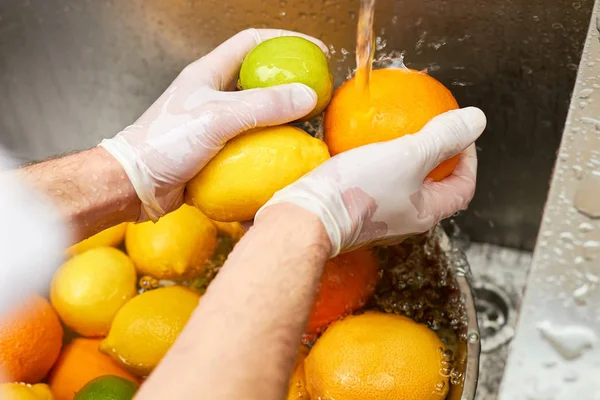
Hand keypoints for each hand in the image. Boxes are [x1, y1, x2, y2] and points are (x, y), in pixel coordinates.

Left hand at [100, 29, 326, 220]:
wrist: (135, 185)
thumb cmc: (165, 144)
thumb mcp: (217, 118)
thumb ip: (262, 106)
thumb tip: (307, 95)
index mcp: (209, 73)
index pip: (252, 42)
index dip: (286, 41)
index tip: (314, 51)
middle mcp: (213, 94)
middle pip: (259, 77)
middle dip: (289, 81)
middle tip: (317, 93)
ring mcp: (214, 123)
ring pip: (257, 112)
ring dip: (281, 117)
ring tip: (308, 126)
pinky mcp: (215, 150)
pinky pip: (250, 142)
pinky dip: (269, 146)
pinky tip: (285, 156)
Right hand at [256, 107, 485, 255]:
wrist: (306, 215)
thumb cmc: (359, 190)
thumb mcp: (408, 156)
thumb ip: (443, 137)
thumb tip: (477, 119)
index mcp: (425, 213)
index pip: (463, 188)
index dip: (469, 159)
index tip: (460, 132)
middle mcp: (403, 221)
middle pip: (433, 188)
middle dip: (436, 159)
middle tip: (428, 130)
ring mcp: (377, 219)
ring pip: (402, 186)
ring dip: (404, 161)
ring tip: (395, 134)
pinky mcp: (353, 211)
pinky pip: (374, 185)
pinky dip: (376, 164)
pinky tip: (361, 145)